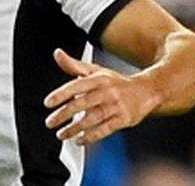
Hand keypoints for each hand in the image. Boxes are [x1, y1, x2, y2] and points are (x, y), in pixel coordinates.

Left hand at [43, 49, 158, 145]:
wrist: (146, 91)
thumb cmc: (116, 82)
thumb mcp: (96, 71)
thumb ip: (74, 65)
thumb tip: (57, 54)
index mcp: (99, 79)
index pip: (77, 85)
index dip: (61, 94)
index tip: (48, 103)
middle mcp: (107, 91)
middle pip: (82, 103)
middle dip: (63, 114)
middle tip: (50, 122)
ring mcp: (116, 106)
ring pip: (92, 118)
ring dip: (74, 128)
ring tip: (61, 134)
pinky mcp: (123, 119)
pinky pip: (105, 129)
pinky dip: (91, 136)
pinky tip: (80, 140)